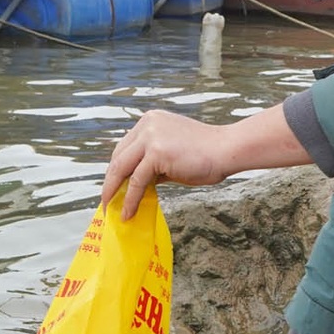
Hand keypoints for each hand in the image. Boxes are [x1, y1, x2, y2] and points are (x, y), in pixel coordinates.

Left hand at [100, 104, 312, 219]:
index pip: (125, 147)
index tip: (113, 187)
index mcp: (150, 120)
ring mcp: (151, 136)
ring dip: (114, 191)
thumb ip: (153, 165)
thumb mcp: (172, 155)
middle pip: (119, 156)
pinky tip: (128, 212)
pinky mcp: (156, 152)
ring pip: (122, 168)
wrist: (227, 150)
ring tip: (111, 209)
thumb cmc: (206, 154)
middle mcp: (147, 124)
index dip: (117, 169)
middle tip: (106, 201)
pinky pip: (137, 180)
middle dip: (110, 181)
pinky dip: (130, 198)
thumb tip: (136, 185)